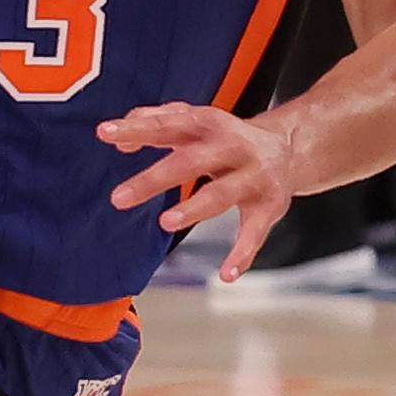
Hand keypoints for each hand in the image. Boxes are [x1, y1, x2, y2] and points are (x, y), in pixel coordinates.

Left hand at [100, 101, 296, 272]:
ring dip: (194, 208)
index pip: (168, 124)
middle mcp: (232, 147)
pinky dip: (243, 253)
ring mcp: (252, 177)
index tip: (106, 134)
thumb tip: (118, 137)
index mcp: (208, 124)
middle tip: (119, 198)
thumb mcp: (194, 122)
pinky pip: (255, 232)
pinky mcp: (269, 205)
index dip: (137, 129)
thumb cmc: (227, 139)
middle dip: (155, 178)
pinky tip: (227, 273)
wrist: (289, 149)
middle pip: (190, 161)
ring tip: (166, 222)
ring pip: (221, 194)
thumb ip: (155, 122)